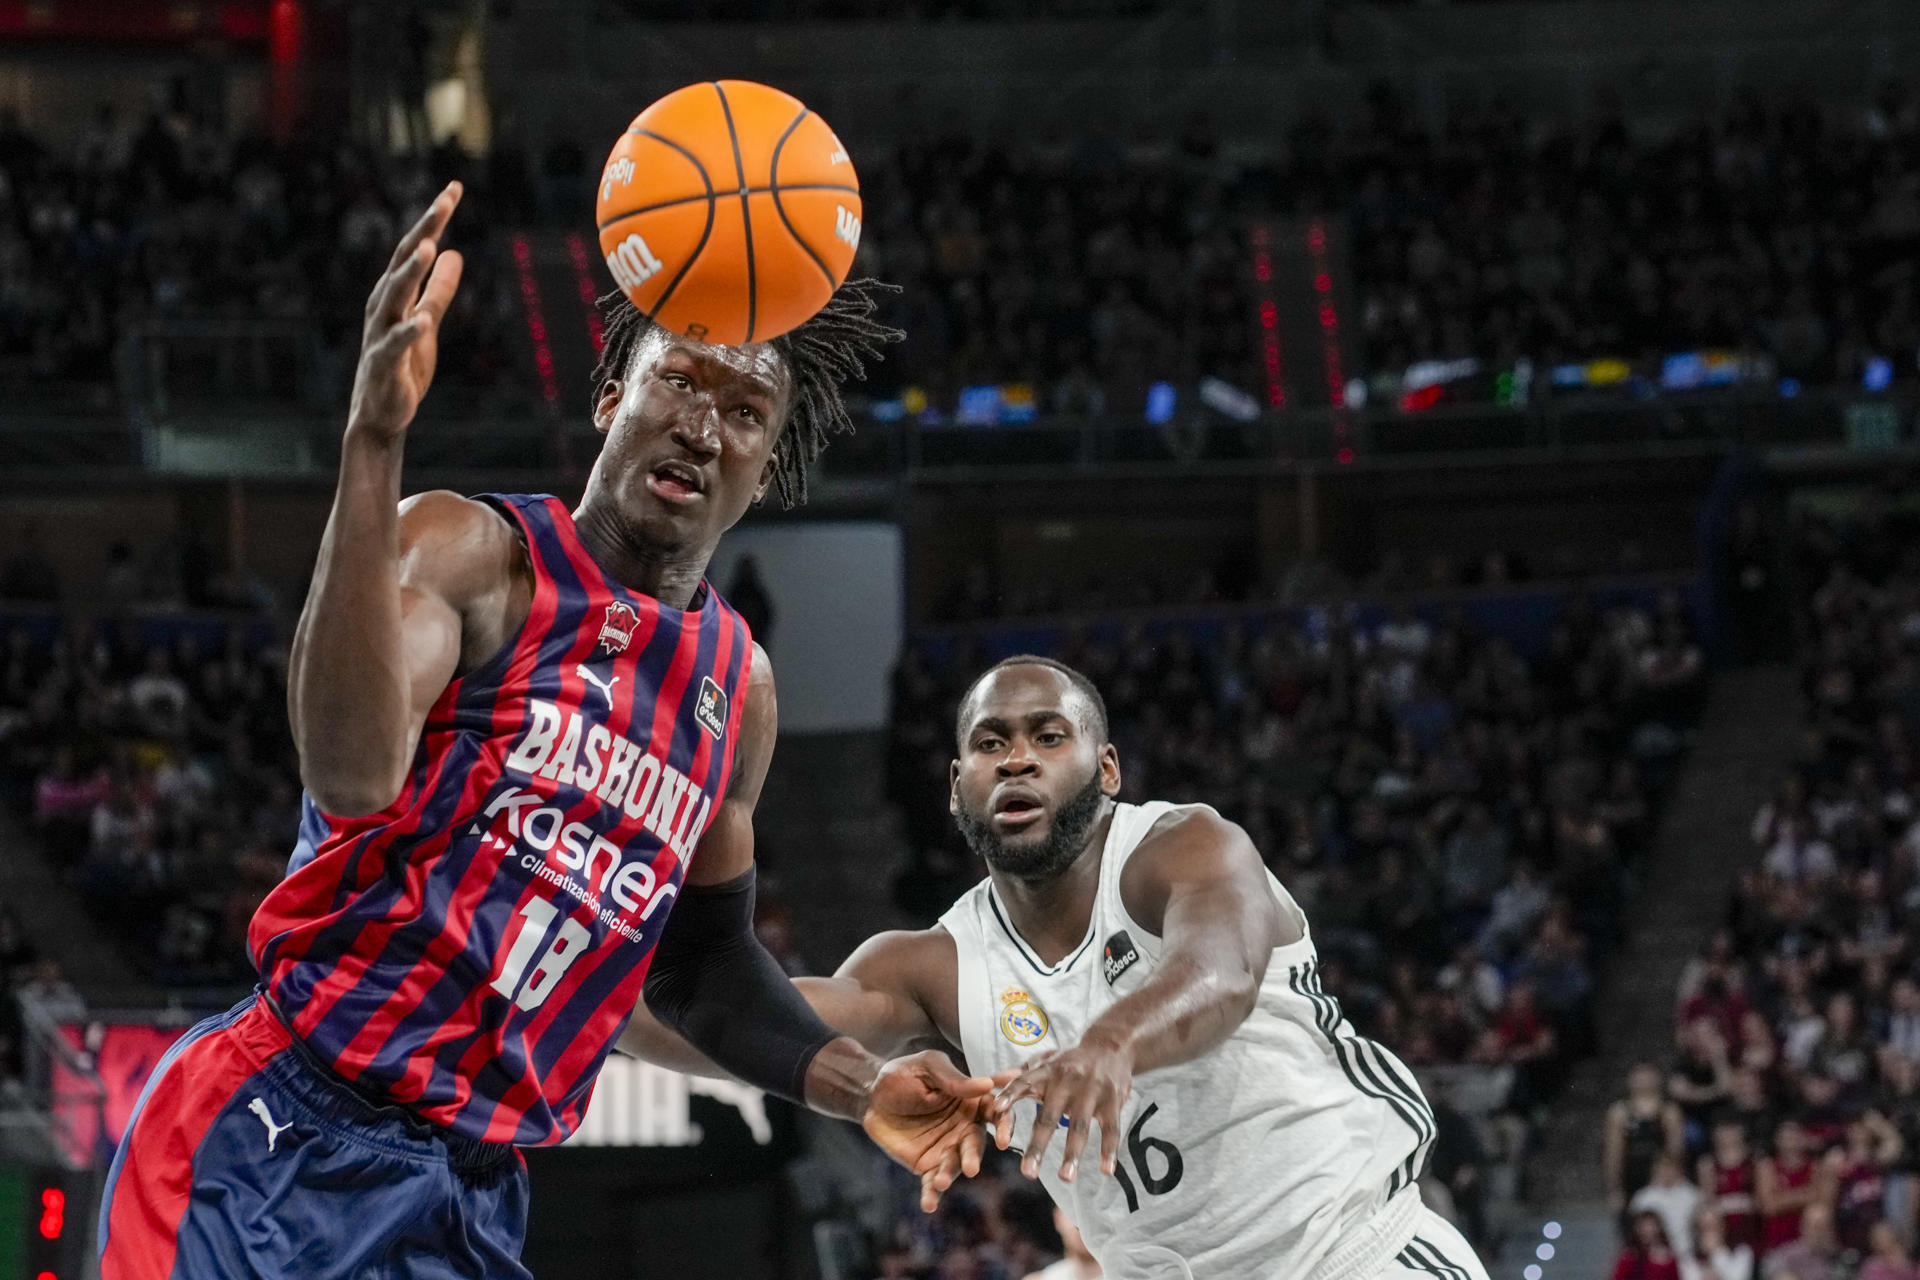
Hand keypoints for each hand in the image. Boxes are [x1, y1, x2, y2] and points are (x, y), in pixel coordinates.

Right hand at [347, 182, 465, 442]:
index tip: (454, 188)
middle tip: (444, 202)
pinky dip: (407, 332)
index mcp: (394, 294)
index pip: (414, 248)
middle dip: (424, 230)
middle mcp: (383, 306)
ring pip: (393, 296)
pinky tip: (421, 321)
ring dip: (410, 272)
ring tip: (428, 247)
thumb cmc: (403, 366)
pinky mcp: (384, 365)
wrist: (381, 414)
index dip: (433, 219)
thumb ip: (439, 290)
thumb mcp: (428, 321)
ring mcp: (380, 334)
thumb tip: (454, 253)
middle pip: (404, 261)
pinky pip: (395, 345)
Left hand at [861, 1050, 996, 1211]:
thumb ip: (955, 1080)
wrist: (869, 1095)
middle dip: (973, 1156)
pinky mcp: (926, 1165)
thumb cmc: (902, 1074)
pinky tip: (929, 1204)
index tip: (1002, 1138)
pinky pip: (932, 1182)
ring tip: (940, 1181)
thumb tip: (988, 1084)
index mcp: (971, 1101)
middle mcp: (964, 1127)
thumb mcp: (927, 1067)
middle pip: (976, 1143)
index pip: (995, 1113)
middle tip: (971, 1167)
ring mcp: (946, 1148)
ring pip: (955, 1165)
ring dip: (950, 1175)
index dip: (1003, 1125)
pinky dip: (932, 1194)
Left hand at [988, 1034, 1133, 1183]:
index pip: (1024, 1081)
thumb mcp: (1046, 1061)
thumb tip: (991, 1082)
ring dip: (1073, 1154)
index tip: (996, 1108)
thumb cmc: (1070, 1061)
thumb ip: (1022, 1075)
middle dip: (1038, 1145)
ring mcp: (1091, 1090)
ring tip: (1065, 1178)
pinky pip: (1111, 1128)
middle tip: (1028, 1173)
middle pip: (1049, 1117)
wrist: (1110, 1045)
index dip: (1010, 1094)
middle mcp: (1067, 1081)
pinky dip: (1109, 1150)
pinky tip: (1106, 1171)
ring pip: (1080, 1126)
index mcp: (1046, 1072)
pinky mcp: (1112, 1100)